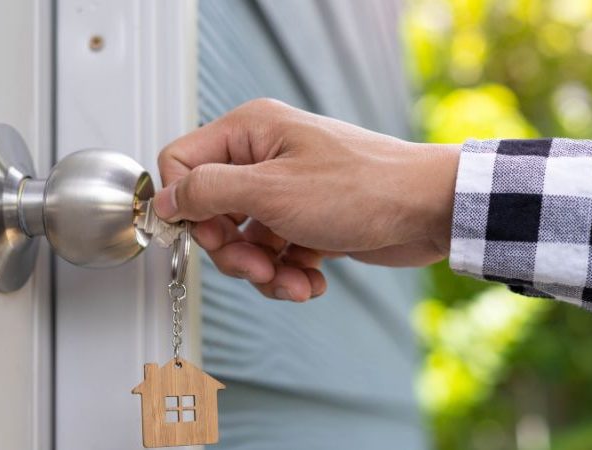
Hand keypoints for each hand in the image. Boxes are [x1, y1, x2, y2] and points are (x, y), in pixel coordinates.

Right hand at [155, 99, 459, 301]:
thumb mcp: (270, 190)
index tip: (206, 235)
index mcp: (250, 132)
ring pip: (244, 241)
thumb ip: (207, 191)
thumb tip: (165, 198)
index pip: (182, 163)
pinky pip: (276, 254)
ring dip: (264, 271)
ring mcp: (287, 191)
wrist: (427, 210)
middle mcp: (265, 158)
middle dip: (232, 251)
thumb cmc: (362, 187)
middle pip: (212, 211)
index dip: (185, 205)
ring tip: (293, 280)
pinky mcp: (307, 221)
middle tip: (256, 265)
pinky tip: (312, 280)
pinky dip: (290, 274)